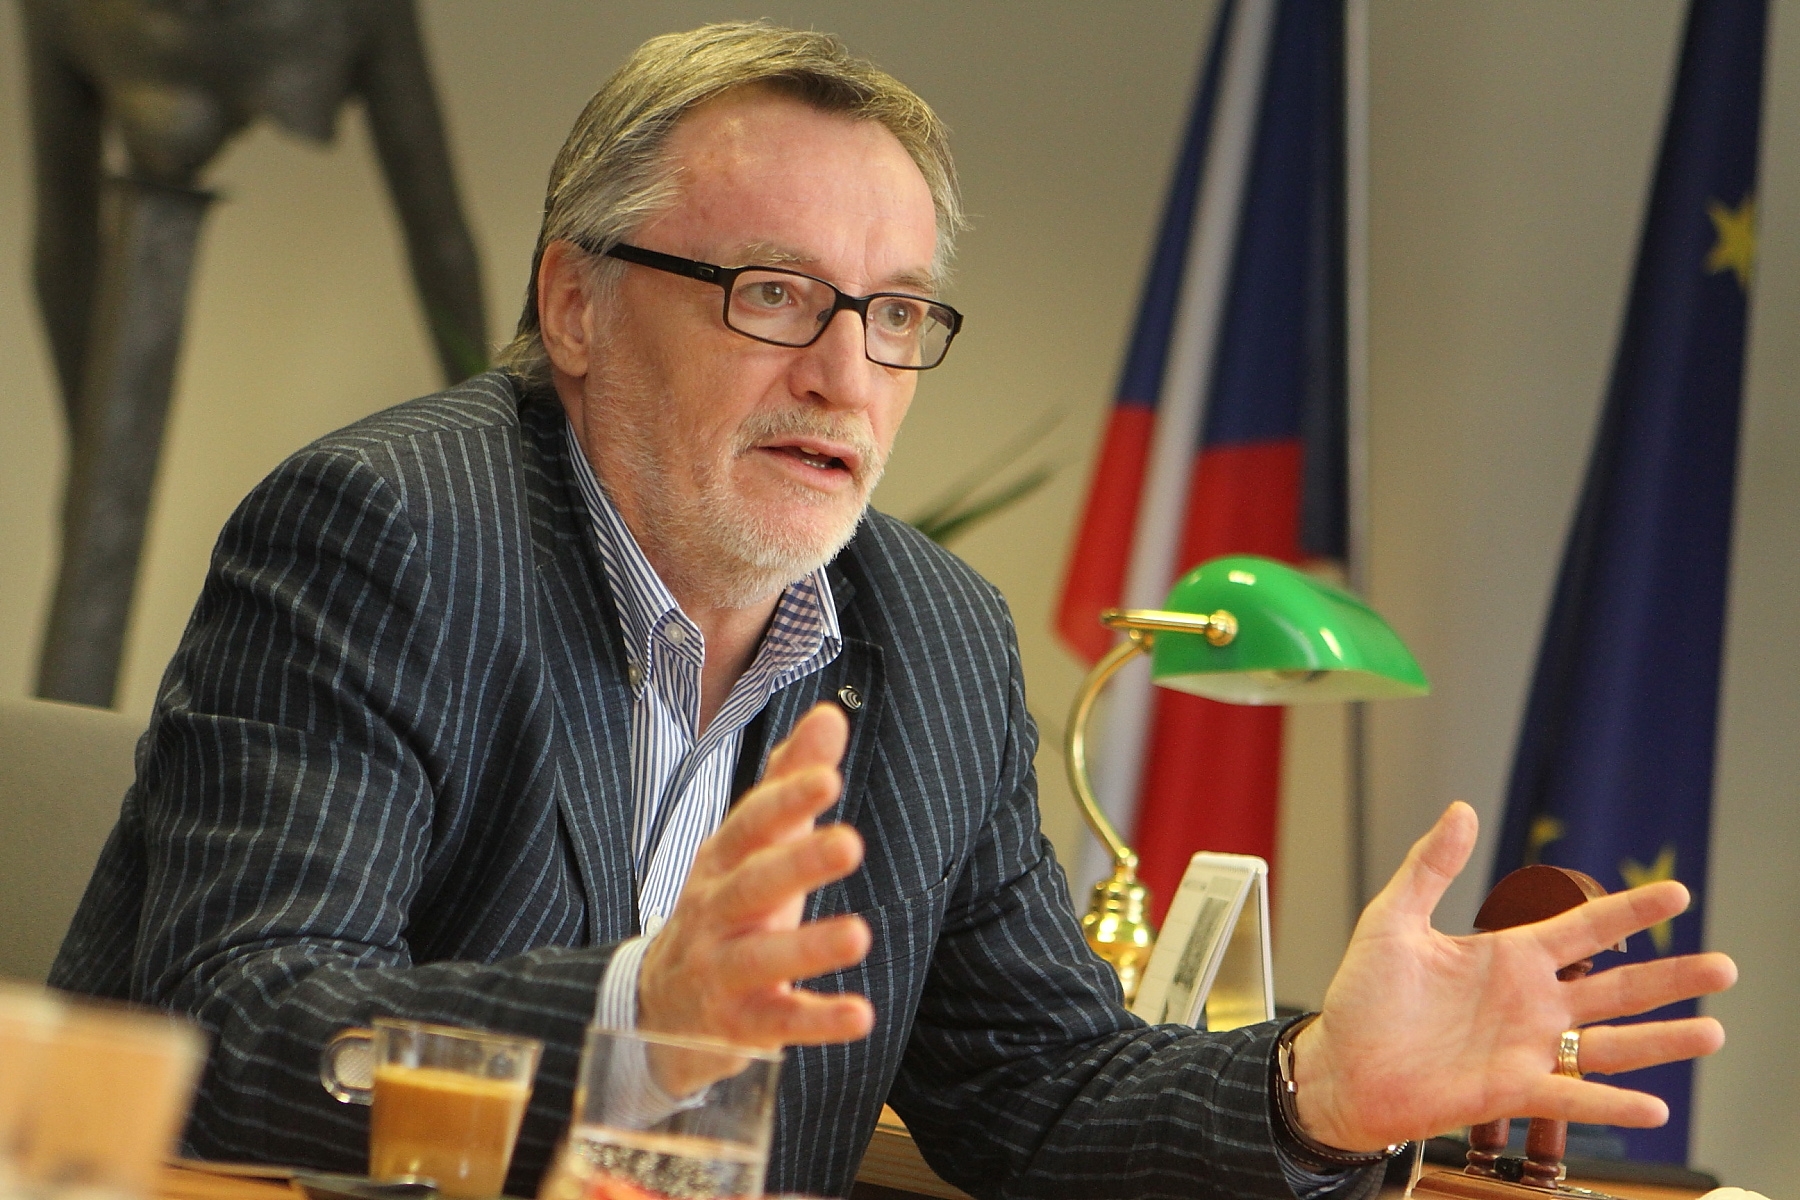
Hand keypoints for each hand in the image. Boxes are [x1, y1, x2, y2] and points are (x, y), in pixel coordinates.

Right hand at [638, 703, 873, 1048]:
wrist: (658, 1008)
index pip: (749, 825)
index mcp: (721, 862)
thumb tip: (831, 715)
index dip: (784, 801)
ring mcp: (720, 971)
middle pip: (751, 885)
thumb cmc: (726, 909)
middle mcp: (713, 913)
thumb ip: (791, 781)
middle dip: (798, 863)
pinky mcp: (738, 1025)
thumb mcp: (753, 846)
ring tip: (859, 935)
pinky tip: (860, 1016)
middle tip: (850, 843)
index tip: (826, 778)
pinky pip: (778, 1022)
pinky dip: (816, 1021)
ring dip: (809, 946)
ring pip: (760, 957)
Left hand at [1293, 801, 1736, 1151]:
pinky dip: (1612, 1104)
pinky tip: (1655, 1106)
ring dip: (1661, 1041)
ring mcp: (1526, 1049)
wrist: (1339, 1065)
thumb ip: (1430, 867)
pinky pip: (1571, 1099)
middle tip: (1725, 966)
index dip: (1629, 912)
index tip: (1679, 895)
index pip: (1583, 928)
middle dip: (1670, 977)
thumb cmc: (1363, 997)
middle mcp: (1529, 1003)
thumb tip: (1462, 808)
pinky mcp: (1510, 1092)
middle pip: (1615, 987)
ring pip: (1609, 1045)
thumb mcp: (1392, 919)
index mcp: (1507, 957)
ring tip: (1713, 1031)